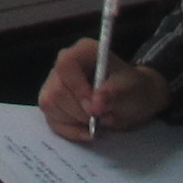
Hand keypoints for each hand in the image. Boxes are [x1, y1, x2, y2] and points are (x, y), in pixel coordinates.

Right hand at [38, 39, 168, 139]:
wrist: (132, 100)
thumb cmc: (132, 88)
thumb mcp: (131, 90)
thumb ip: (113, 94)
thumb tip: (95, 105)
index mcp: (83, 51)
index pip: (66, 65)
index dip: (77, 88)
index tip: (94, 108)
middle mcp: (64, 64)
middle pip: (57, 90)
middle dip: (79, 111)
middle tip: (101, 117)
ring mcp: (54, 83)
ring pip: (50, 105)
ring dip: (75, 121)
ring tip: (96, 121)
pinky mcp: (52, 102)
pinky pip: (51, 119)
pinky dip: (70, 131)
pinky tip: (87, 131)